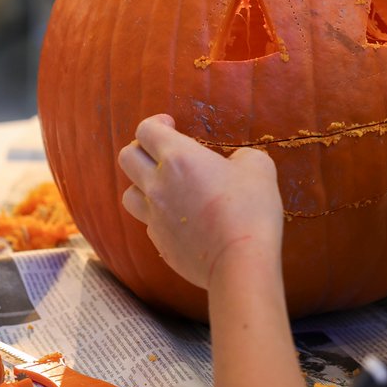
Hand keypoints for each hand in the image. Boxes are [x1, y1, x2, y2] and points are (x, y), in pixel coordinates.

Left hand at [118, 115, 283, 288]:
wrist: (240, 263)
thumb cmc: (251, 210)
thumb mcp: (259, 168)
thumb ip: (242, 156)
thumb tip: (236, 163)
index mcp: (178, 158)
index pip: (146, 130)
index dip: (156, 123)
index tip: (171, 126)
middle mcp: (158, 185)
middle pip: (127, 157)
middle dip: (141, 149)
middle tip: (163, 153)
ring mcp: (154, 216)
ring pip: (128, 193)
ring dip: (141, 185)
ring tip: (164, 187)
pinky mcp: (159, 242)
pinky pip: (148, 222)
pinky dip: (158, 216)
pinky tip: (180, 218)